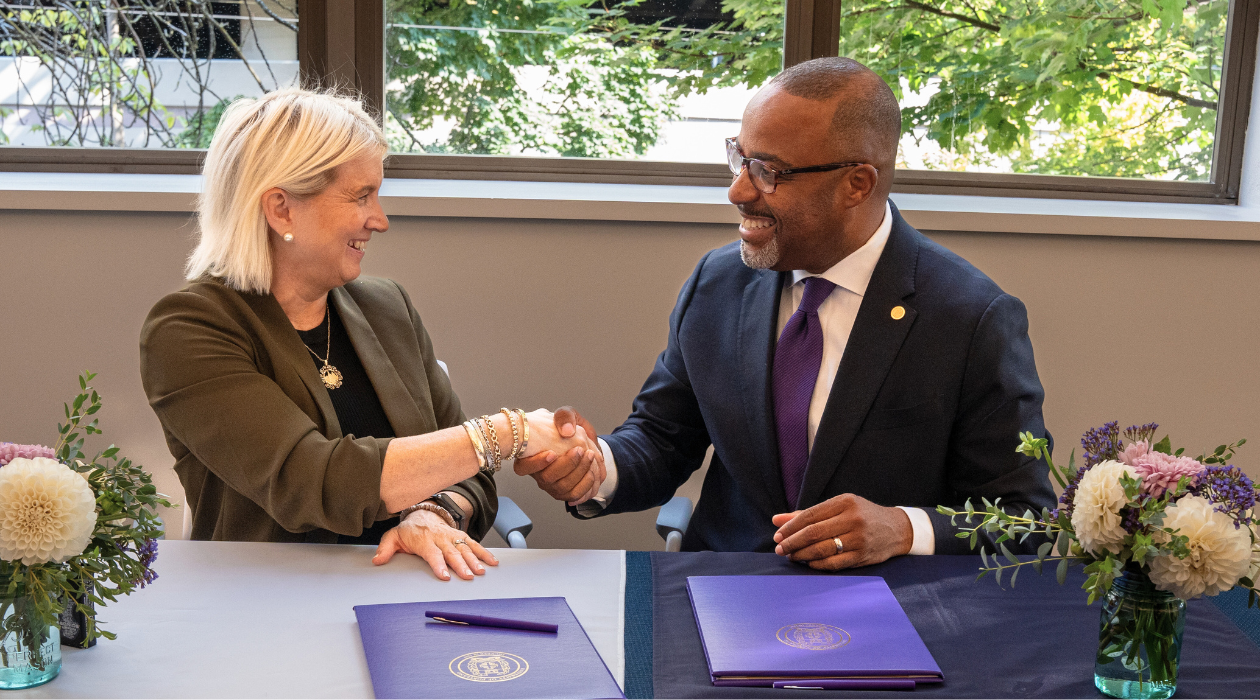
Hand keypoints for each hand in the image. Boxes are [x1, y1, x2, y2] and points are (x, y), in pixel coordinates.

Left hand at [372, 508, 498, 580]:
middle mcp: (440, 538)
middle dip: (461, 565)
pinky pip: (474, 544)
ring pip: (464, 549)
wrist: (423, 514)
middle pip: (452, 553)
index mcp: (424, 540)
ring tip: (480, 572)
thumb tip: (377, 560)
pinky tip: (492, 562)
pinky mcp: (461, 536)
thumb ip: (385, 549)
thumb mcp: (393, 537)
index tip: (444, 575)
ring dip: (474, 560)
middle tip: (468, 576)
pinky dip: (484, 553)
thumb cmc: (409, 531)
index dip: (438, 565)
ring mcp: (452, 537)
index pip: (432, 554)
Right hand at [514, 407, 605, 504]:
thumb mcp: (567, 416)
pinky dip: (586, 484)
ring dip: (579, 472)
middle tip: (579, 450)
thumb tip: (567, 431)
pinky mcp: (565, 493)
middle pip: (547, 478)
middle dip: (566, 465)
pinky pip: (575, 495)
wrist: (586, 443)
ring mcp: (551, 486)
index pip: (522, 467)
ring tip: (590, 456)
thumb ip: (565, 417)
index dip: (536, 463)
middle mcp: (538, 474)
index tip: (552, 453)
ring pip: (562, 487)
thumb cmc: (570, 429)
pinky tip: (592, 471)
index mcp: (530, 456)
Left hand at [771, 494, 912, 569]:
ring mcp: (858, 539)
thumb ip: (807, 513)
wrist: (896, 529)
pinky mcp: (862, 556)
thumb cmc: (862, 515)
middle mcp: (852, 519)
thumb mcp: (839, 507)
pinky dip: (817, 564)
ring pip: (822, 549)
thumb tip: (776, 520)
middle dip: (792, 542)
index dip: (790, 527)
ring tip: (791, 556)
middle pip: (813, 533)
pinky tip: (808, 563)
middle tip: (779, 549)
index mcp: (845, 502)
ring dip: (802, 555)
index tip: (778, 535)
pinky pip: (833, 563)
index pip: (810, 515)